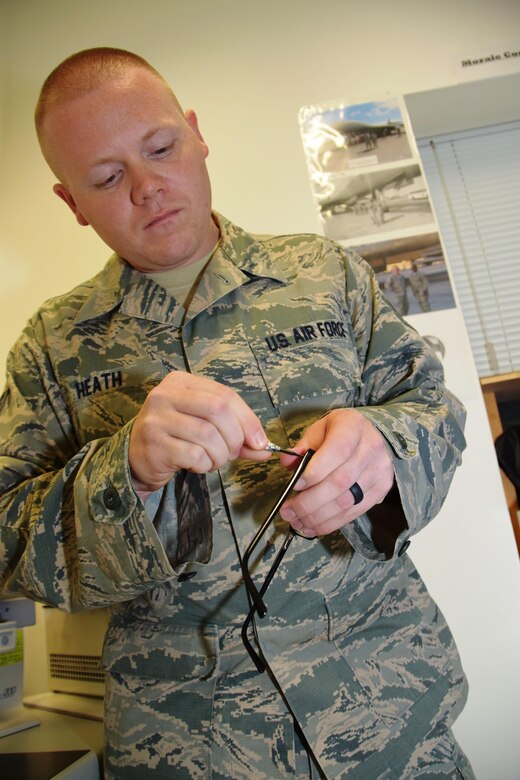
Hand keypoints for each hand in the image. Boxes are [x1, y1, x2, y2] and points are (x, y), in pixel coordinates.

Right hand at [129, 371, 268, 496]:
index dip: (248, 419)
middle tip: (233, 453)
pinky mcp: (154, 444)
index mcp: (181, 381)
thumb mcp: (206, 425)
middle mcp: (165, 394)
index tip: (260, 441)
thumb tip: (265, 447)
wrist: (138, 458)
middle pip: (218, 410)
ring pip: (208, 435)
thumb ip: (236, 433)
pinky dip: (204, 464)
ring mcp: (157, 418)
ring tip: (213, 460)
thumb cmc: (177, 437)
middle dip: (235, 437)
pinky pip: (194, 455)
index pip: (225, 395)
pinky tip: (197, 465)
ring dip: (220, 455)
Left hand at [279, 409, 394, 536]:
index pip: (337, 451)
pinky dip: (331, 523)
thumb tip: (287, 462)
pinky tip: (312, 527)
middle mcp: (371, 449)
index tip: (294, 486)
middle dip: (310, 501)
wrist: (373, 435)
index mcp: (353, 427)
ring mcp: (379, 472)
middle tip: (288, 511)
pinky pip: (354, 512)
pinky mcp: (381, 490)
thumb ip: (303, 445)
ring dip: (318, 516)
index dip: (315, 472)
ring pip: (347, 501)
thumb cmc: (340, 431)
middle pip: (340, 481)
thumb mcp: (320, 429)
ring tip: (297, 522)